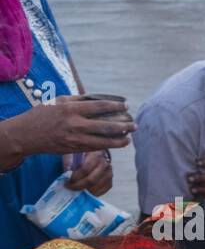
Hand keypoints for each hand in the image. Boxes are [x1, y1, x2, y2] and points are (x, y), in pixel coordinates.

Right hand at [5, 97, 133, 156]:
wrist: (27, 134)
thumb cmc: (43, 115)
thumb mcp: (58, 101)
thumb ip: (78, 100)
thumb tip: (98, 99)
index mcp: (71, 108)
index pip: (99, 106)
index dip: (115, 106)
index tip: (126, 105)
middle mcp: (75, 124)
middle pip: (106, 126)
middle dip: (123, 126)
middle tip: (134, 124)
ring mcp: (75, 138)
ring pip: (104, 141)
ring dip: (120, 140)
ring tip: (130, 137)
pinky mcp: (75, 149)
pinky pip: (96, 147)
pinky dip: (109, 145)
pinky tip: (118, 143)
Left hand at [64, 150, 112, 194]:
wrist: (93, 158)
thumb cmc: (80, 156)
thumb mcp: (72, 154)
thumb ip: (69, 161)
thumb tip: (68, 171)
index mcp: (95, 154)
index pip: (85, 168)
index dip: (75, 177)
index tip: (67, 181)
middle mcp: (105, 163)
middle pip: (92, 179)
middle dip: (79, 185)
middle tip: (70, 187)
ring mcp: (109, 173)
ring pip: (97, 186)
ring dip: (86, 190)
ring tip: (77, 189)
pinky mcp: (110, 182)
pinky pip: (102, 191)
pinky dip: (93, 193)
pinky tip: (85, 191)